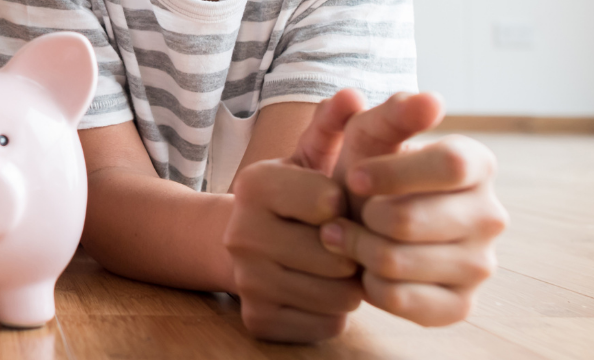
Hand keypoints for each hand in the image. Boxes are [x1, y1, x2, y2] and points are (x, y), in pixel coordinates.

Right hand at [225, 95, 367, 342]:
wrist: (249, 244)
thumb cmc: (299, 196)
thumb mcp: (314, 155)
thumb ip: (336, 124)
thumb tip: (352, 95)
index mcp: (255, 184)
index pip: (328, 202)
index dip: (348, 207)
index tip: (337, 205)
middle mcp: (240, 233)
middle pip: (336, 256)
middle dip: (354, 251)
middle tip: (345, 243)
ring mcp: (245, 281)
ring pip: (335, 295)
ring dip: (349, 284)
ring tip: (337, 267)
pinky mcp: (256, 319)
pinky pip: (324, 324)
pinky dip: (333, 312)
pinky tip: (320, 291)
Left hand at [325, 91, 507, 326]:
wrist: (357, 227)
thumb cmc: (366, 176)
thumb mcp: (369, 135)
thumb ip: (393, 112)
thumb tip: (432, 101)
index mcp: (479, 165)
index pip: (449, 164)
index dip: (391, 173)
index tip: (355, 176)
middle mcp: (491, 215)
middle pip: (410, 221)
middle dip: (363, 217)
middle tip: (345, 213)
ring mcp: (481, 265)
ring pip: (397, 263)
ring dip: (356, 250)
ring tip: (345, 236)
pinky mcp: (461, 305)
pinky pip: (400, 300)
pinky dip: (369, 285)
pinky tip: (364, 269)